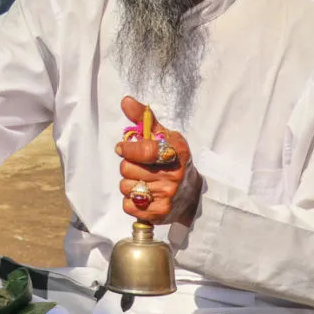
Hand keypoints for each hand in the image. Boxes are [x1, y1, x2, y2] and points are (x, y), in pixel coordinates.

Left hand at [115, 97, 201, 225]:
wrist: (191, 193)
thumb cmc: (172, 160)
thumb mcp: (163, 136)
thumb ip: (144, 119)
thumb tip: (125, 100)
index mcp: (176, 152)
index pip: (144, 150)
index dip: (127, 149)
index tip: (122, 148)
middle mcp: (173, 175)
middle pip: (128, 169)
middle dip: (128, 166)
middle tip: (139, 167)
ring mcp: (167, 196)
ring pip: (126, 187)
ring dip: (128, 184)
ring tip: (142, 181)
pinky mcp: (159, 213)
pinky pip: (128, 206)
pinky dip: (130, 201)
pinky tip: (142, 196)